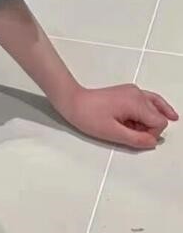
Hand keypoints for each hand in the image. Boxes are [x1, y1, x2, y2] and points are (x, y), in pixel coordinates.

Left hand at [58, 84, 177, 149]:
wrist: (72, 101)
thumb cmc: (88, 115)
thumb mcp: (113, 133)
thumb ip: (136, 139)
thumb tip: (153, 142)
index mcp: (136, 102)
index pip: (160, 122)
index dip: (151, 134)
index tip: (135, 138)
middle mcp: (137, 93)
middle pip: (158, 114)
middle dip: (149, 127)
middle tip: (130, 132)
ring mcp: (132, 91)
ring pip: (154, 107)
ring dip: (148, 120)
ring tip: (135, 128)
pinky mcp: (126, 92)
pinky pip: (145, 102)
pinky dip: (146, 112)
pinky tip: (147, 120)